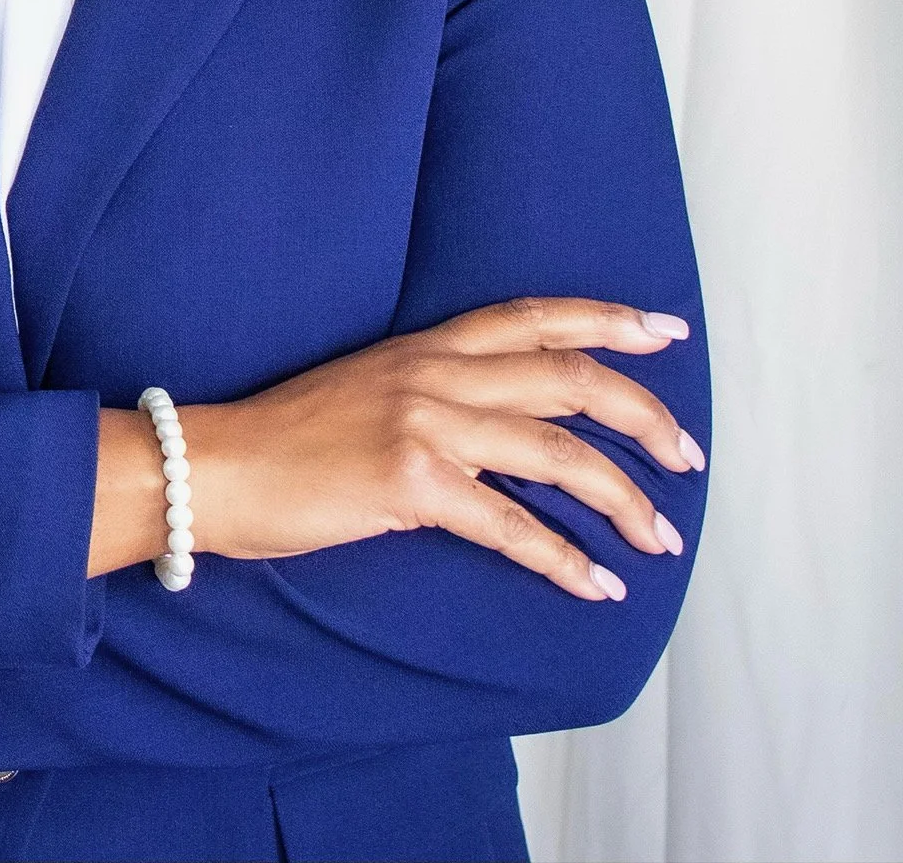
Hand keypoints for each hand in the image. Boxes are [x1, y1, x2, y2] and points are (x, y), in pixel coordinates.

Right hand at [150, 298, 702, 599]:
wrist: (214, 464)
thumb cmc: (283, 438)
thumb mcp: (364, 390)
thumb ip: (430, 395)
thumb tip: (490, 431)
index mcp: (424, 347)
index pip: (534, 318)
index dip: (607, 320)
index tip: (665, 330)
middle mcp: (434, 374)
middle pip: (568, 379)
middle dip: (642, 416)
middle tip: (688, 455)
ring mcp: (424, 425)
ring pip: (557, 452)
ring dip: (623, 498)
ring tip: (660, 537)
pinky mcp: (411, 483)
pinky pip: (510, 526)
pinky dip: (564, 560)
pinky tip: (597, 585)